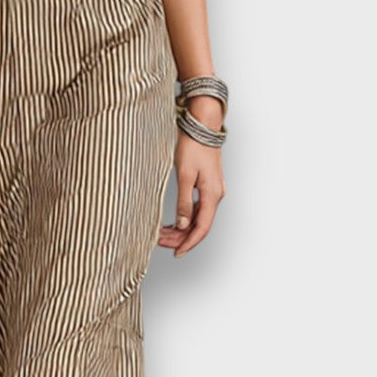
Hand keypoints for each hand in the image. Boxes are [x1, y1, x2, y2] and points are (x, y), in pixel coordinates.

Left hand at [158, 100, 225, 256]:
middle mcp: (216, 195)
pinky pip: (198, 207)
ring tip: (163, 232)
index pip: (201, 229)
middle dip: (181, 237)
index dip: (188, 244)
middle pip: (200, 225)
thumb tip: (182, 225)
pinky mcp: (207, 183)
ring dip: (182, 228)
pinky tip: (174, 219)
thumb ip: (184, 201)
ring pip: (198, 217)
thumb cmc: (192, 145)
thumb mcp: (184, 174)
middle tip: (161, 242)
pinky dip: (186, 216)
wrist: (202, 124)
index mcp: (212, 195)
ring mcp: (213, 189)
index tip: (175, 253)